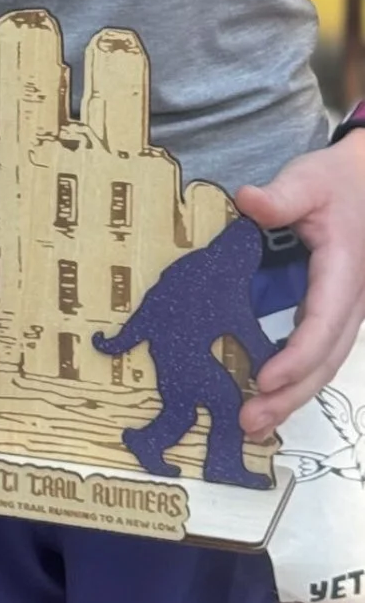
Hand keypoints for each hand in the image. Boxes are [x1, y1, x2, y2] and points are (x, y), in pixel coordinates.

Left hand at [236, 129, 364, 437]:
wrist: (363, 182)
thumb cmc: (334, 182)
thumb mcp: (308, 180)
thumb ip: (281, 196)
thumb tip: (248, 200)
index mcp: (343, 273)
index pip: (323, 324)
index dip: (295, 356)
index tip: (263, 378)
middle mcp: (350, 302)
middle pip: (325, 359)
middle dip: (290, 395)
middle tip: (250, 422)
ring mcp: (345, 310)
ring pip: (325, 363)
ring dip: (292, 395)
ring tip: (253, 422)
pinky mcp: (333, 312)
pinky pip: (318, 352)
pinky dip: (296, 378)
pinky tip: (268, 394)